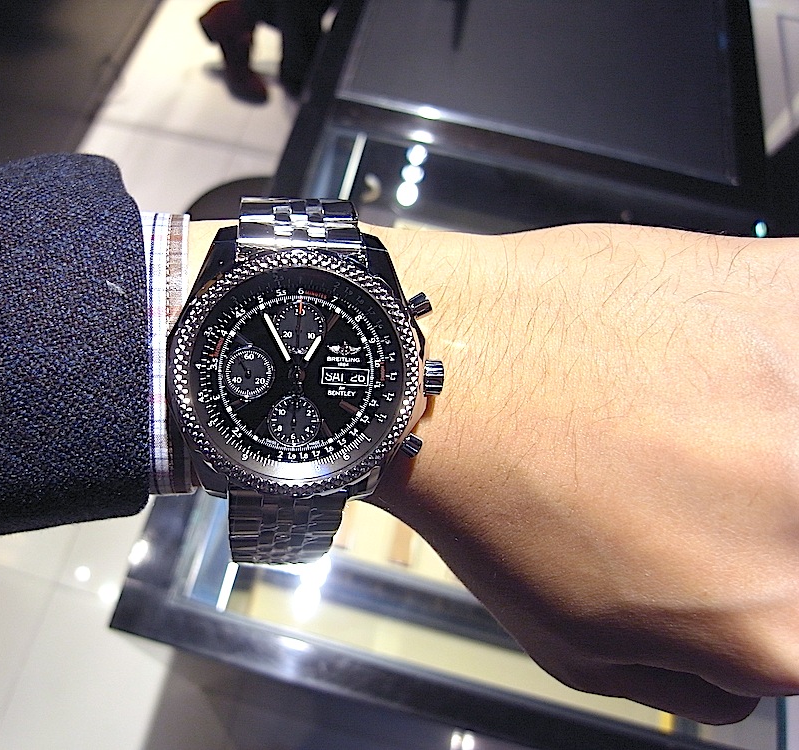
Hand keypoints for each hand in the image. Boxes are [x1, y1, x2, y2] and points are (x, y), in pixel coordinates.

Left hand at [369, 223, 798, 723]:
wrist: (444, 364)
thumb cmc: (489, 496)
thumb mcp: (579, 654)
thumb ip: (694, 677)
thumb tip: (740, 662)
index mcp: (772, 627)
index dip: (744, 597)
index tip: (707, 560)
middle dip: (750, 517)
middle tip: (676, 482)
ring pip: (798, 443)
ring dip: (756, 431)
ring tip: (670, 410)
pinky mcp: (789, 296)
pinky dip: (767, 345)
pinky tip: (698, 357)